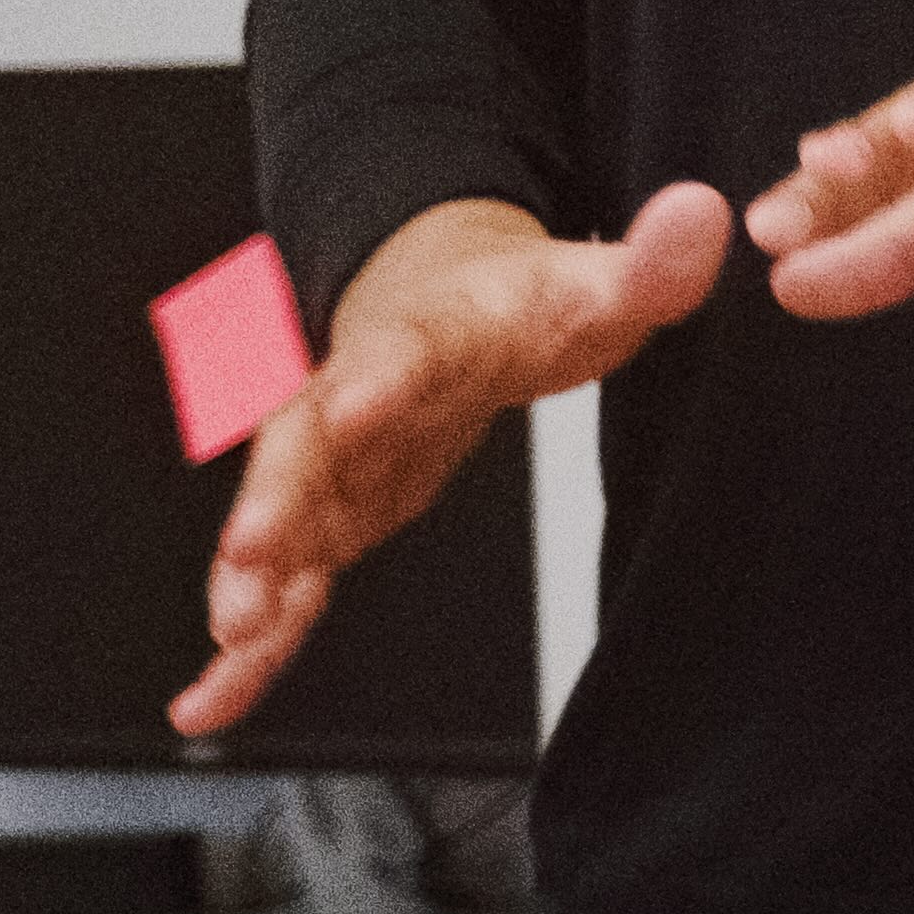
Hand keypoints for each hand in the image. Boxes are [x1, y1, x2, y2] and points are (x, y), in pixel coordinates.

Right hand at [177, 182, 726, 737]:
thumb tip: (700, 213)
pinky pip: (283, 584)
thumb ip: (652, 260)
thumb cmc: (519, 303)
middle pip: (308, 442)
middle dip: (278, 496)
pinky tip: (213, 700)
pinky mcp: (328, 521)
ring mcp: (333, 465)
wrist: (454, 304)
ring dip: (253, 580)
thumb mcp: (596, 280)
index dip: (378, 379)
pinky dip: (249, 645)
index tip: (356, 406)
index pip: (401, 351)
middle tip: (251, 550)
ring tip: (232, 638)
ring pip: (280, 521)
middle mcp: (356, 398)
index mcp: (428, 335)